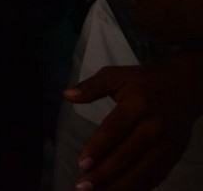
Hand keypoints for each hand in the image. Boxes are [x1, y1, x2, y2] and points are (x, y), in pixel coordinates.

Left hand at [64, 54, 202, 190]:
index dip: (98, 149)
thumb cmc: (146, 81)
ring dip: (120, 186)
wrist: (187, 86)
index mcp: (138, 106)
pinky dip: (139, 187)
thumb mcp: (117, 75)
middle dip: (104, 174)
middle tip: (83, 186)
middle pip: (127, 156)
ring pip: (142, 171)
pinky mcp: (174, 154)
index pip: (114, 131)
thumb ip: (92, 86)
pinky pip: (156, 176)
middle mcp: (154, 127)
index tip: (82, 164)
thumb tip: (67, 95)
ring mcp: (167, 144)